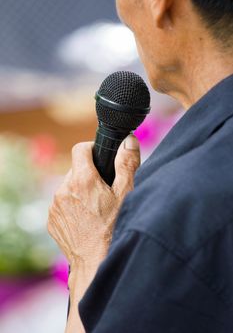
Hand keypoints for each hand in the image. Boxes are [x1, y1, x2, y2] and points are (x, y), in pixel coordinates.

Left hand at [47, 134, 139, 269]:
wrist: (95, 263)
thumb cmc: (114, 229)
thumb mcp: (126, 194)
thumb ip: (127, 164)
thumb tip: (128, 141)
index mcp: (82, 180)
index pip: (80, 148)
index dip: (92, 149)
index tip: (100, 158)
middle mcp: (63, 190)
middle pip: (76, 169)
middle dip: (89, 174)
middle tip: (103, 190)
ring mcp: (55, 206)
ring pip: (68, 187)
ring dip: (79, 191)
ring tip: (95, 208)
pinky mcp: (51, 220)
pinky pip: (61, 203)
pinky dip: (71, 205)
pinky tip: (85, 219)